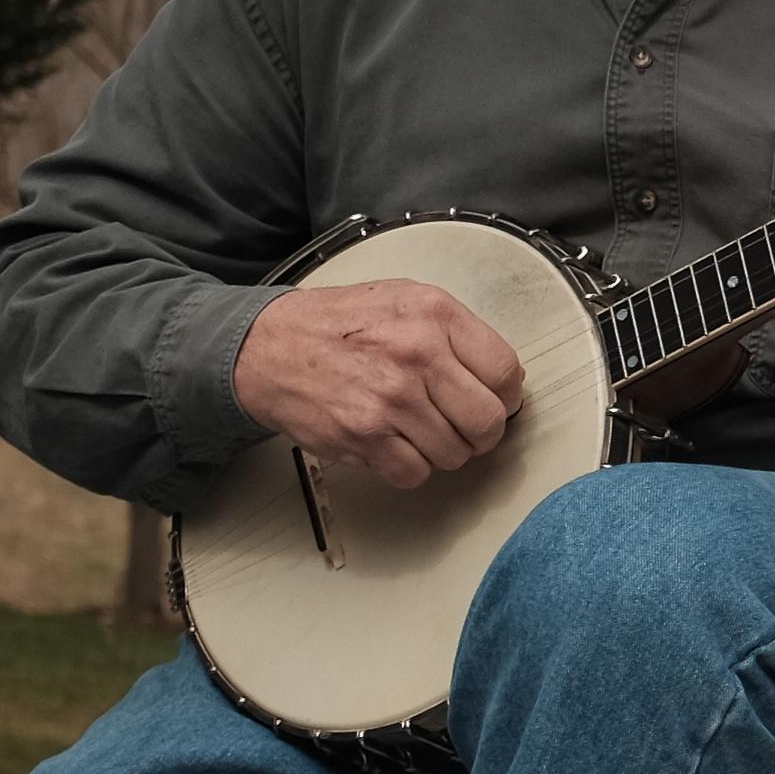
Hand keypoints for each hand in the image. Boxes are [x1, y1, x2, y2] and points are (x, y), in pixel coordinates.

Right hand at [234, 279, 527, 489]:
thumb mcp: (405, 300)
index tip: (495, 401)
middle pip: (488, 421)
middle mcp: (417, 354)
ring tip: (418, 429)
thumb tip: (504, 377)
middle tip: (463, 426)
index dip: (505, 395)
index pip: (506, 372)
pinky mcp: (365, 436)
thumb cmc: (339, 325)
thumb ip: (457, 332)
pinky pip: (415, 473)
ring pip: (455, 454)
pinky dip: (409, 466)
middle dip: (481, 432)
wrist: (268, 347)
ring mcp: (391, 399)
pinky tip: (393, 443)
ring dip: (442, 450)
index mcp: (435, 314)